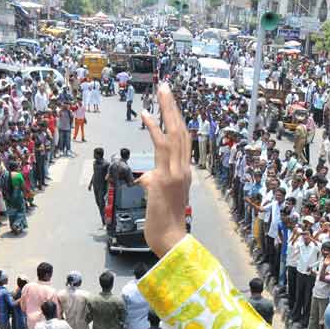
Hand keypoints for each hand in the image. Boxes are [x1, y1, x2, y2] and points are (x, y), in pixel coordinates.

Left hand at [137, 84, 191, 256]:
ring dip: (167, 109)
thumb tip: (145, 178)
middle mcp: (183, 170)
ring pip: (174, 133)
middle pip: (181, 131)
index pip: (182, 142)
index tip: (170, 105)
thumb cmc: (165, 224)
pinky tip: (146, 114)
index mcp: (183, 174)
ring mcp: (176, 173)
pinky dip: (154, 129)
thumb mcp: (157, 199)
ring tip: (162, 89)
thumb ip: (153, 184)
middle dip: (173, 107)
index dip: (177, 121)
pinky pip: (160, 148)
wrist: (171, 242)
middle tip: (166, 86)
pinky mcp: (165, 179)